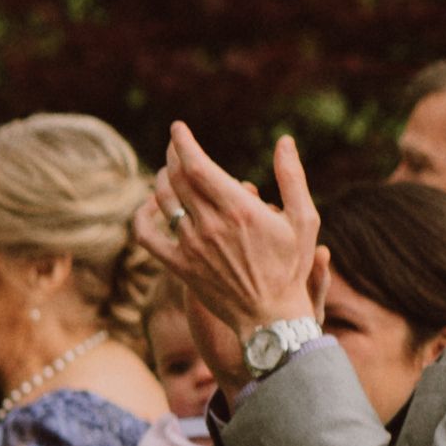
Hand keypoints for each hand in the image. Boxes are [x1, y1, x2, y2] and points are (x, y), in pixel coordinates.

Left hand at [145, 124, 328, 337]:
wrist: (270, 317)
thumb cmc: (292, 267)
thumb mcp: (304, 220)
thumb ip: (292, 178)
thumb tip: (284, 141)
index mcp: (238, 209)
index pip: (196, 165)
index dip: (182, 143)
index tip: (178, 128)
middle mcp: (209, 224)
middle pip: (176, 178)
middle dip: (172, 156)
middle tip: (175, 146)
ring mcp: (190, 246)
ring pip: (163, 201)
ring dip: (161, 180)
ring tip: (167, 171)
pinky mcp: (178, 267)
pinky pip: (147, 237)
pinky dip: (141, 216)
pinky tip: (149, 206)